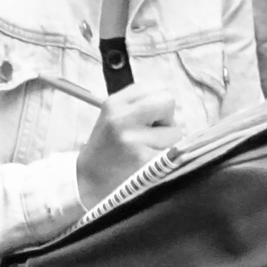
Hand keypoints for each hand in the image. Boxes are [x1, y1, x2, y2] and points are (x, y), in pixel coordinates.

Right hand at [76, 82, 181, 206]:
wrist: (90, 179)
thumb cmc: (108, 145)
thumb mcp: (114, 115)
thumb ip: (140, 102)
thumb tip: (176, 102)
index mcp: (114, 103)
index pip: (157, 86)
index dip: (159, 102)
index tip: (150, 116)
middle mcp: (121, 118)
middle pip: (168, 101)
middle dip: (167, 117)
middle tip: (153, 132)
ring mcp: (132, 140)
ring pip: (175, 131)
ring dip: (167, 141)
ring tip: (146, 149)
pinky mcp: (142, 161)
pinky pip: (172, 152)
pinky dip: (166, 157)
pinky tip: (148, 161)